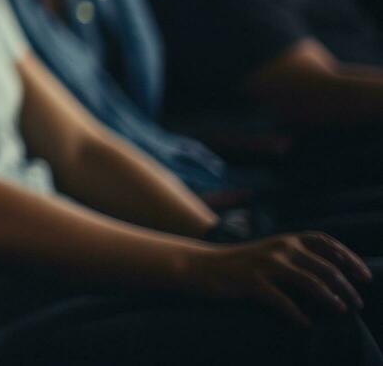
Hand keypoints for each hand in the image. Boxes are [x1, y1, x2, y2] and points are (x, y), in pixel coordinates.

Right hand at [188, 233, 371, 325]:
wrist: (198, 265)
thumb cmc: (238, 264)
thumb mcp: (269, 253)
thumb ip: (294, 258)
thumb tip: (329, 279)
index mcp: (285, 239)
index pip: (326, 243)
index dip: (349, 258)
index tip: (364, 276)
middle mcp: (278, 248)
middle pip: (323, 266)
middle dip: (345, 286)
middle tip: (357, 303)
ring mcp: (264, 265)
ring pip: (308, 282)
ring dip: (329, 298)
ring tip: (340, 310)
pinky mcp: (251, 283)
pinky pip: (282, 301)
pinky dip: (297, 315)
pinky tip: (306, 324)